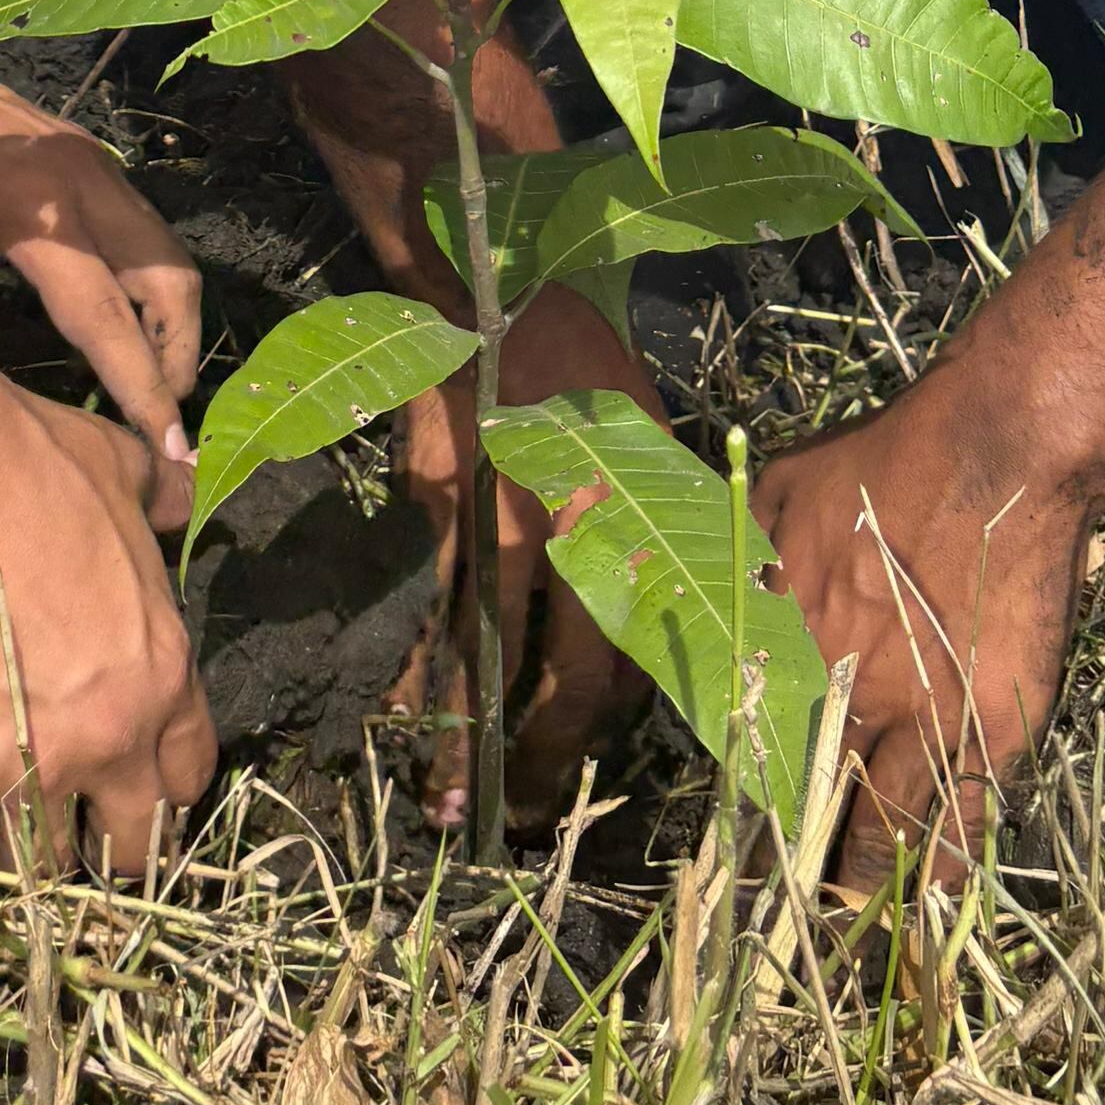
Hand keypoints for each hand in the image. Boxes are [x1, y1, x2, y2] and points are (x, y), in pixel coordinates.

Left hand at [0, 64, 203, 490]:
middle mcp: (80, 178)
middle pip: (164, 277)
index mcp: (30, 207)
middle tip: (166, 425)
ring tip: (158, 385)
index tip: (165, 448)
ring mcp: (92, 160)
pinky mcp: (88, 155)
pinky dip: (152, 281)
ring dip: (171, 319)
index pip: (101, 315)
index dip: (136, 388)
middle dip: (175, 355)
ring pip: (164, 249)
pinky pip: (142, 226)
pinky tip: (133, 325)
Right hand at [0, 368, 218, 877]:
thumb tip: (185, 484)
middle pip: (130, 839)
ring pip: (42, 866)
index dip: (165, 786)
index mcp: (159, 672)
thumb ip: (163, 495)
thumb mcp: (125, 470)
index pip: (187, 768)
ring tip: (4, 873)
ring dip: (24, 870)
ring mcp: (29, 768)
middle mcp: (109, 739)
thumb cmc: (35, 467)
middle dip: (110, 849)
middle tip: (83, 849)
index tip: (144, 791)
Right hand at [390, 279, 661, 832]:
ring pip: (487, 654)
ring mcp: (494, 524)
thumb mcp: (652, 443)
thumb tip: (699, 603)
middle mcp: (568, 532)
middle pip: (567, 667)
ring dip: (471, 737)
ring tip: (455, 808)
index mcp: (628, 517)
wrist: (494, 295)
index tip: (606, 751)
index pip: (633, 642)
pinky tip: (406, 721)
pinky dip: (418, 671)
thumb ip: (662, 528)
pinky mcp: (437, 510)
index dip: (620, 710)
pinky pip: (430, 609)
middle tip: (529, 807)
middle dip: (549, 747)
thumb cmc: (589, 370)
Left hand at [758, 359, 1099, 885]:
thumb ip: (742, 547)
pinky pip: (955, 829)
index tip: (728, 838)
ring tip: (833, 931)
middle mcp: (835, 695)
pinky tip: (921, 912)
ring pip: (873, 836)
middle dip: (781, 863)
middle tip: (768, 909)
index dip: (736, 800)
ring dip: (850, 888)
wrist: (998, 449)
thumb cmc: (886, 457)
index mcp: (778, 644)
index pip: (739, 749)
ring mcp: (916, 720)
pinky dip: (935, 875)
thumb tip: (703, 571)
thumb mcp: (781, 490)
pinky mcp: (987, 732)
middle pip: (798, 805)